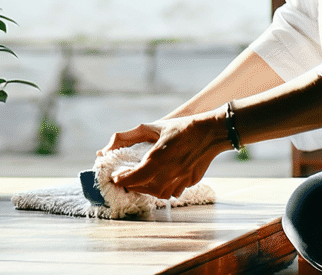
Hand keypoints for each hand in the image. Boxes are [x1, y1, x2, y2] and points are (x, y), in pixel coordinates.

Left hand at [108, 113, 225, 199]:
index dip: (123, 180)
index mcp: (159, 157)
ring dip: (148, 190)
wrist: (213, 131)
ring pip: (160, 194)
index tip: (116, 178)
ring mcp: (182, 178)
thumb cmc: (183, 126)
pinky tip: (161, 181)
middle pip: (145, 188)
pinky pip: (174, 191)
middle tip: (125, 180)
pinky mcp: (191, 181)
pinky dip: (164, 189)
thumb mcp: (155, 126)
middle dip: (133, 186)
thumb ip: (130, 136)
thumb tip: (108, 146)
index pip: (135, 177)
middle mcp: (170, 171)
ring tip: (141, 182)